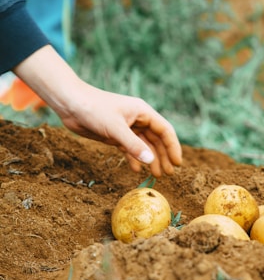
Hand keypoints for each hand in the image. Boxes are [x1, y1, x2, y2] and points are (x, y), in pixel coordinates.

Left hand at [60, 85, 181, 176]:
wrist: (70, 104)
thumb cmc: (94, 109)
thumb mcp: (115, 129)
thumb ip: (133, 145)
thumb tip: (151, 161)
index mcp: (142, 112)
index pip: (165, 130)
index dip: (173, 147)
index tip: (177, 163)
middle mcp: (137, 119)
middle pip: (156, 140)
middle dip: (163, 156)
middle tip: (168, 174)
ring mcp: (126, 128)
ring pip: (143, 145)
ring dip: (150, 159)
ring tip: (156, 175)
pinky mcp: (115, 135)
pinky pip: (129, 148)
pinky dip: (133, 158)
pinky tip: (136, 170)